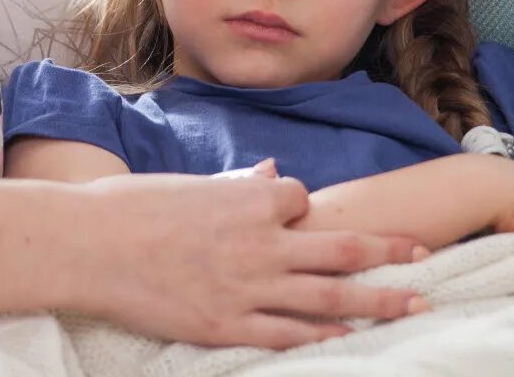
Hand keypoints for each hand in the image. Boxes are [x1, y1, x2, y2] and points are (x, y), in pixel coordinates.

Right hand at [75, 165, 426, 349]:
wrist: (88, 245)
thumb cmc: (131, 206)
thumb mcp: (189, 183)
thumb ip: (238, 184)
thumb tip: (272, 173)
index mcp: (248, 200)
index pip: (300, 199)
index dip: (301, 208)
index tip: (295, 214)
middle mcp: (259, 244)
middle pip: (341, 248)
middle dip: (388, 252)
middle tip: (424, 255)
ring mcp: (246, 289)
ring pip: (329, 297)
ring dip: (378, 299)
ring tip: (415, 303)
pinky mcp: (225, 326)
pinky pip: (287, 335)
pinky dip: (322, 339)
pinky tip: (350, 341)